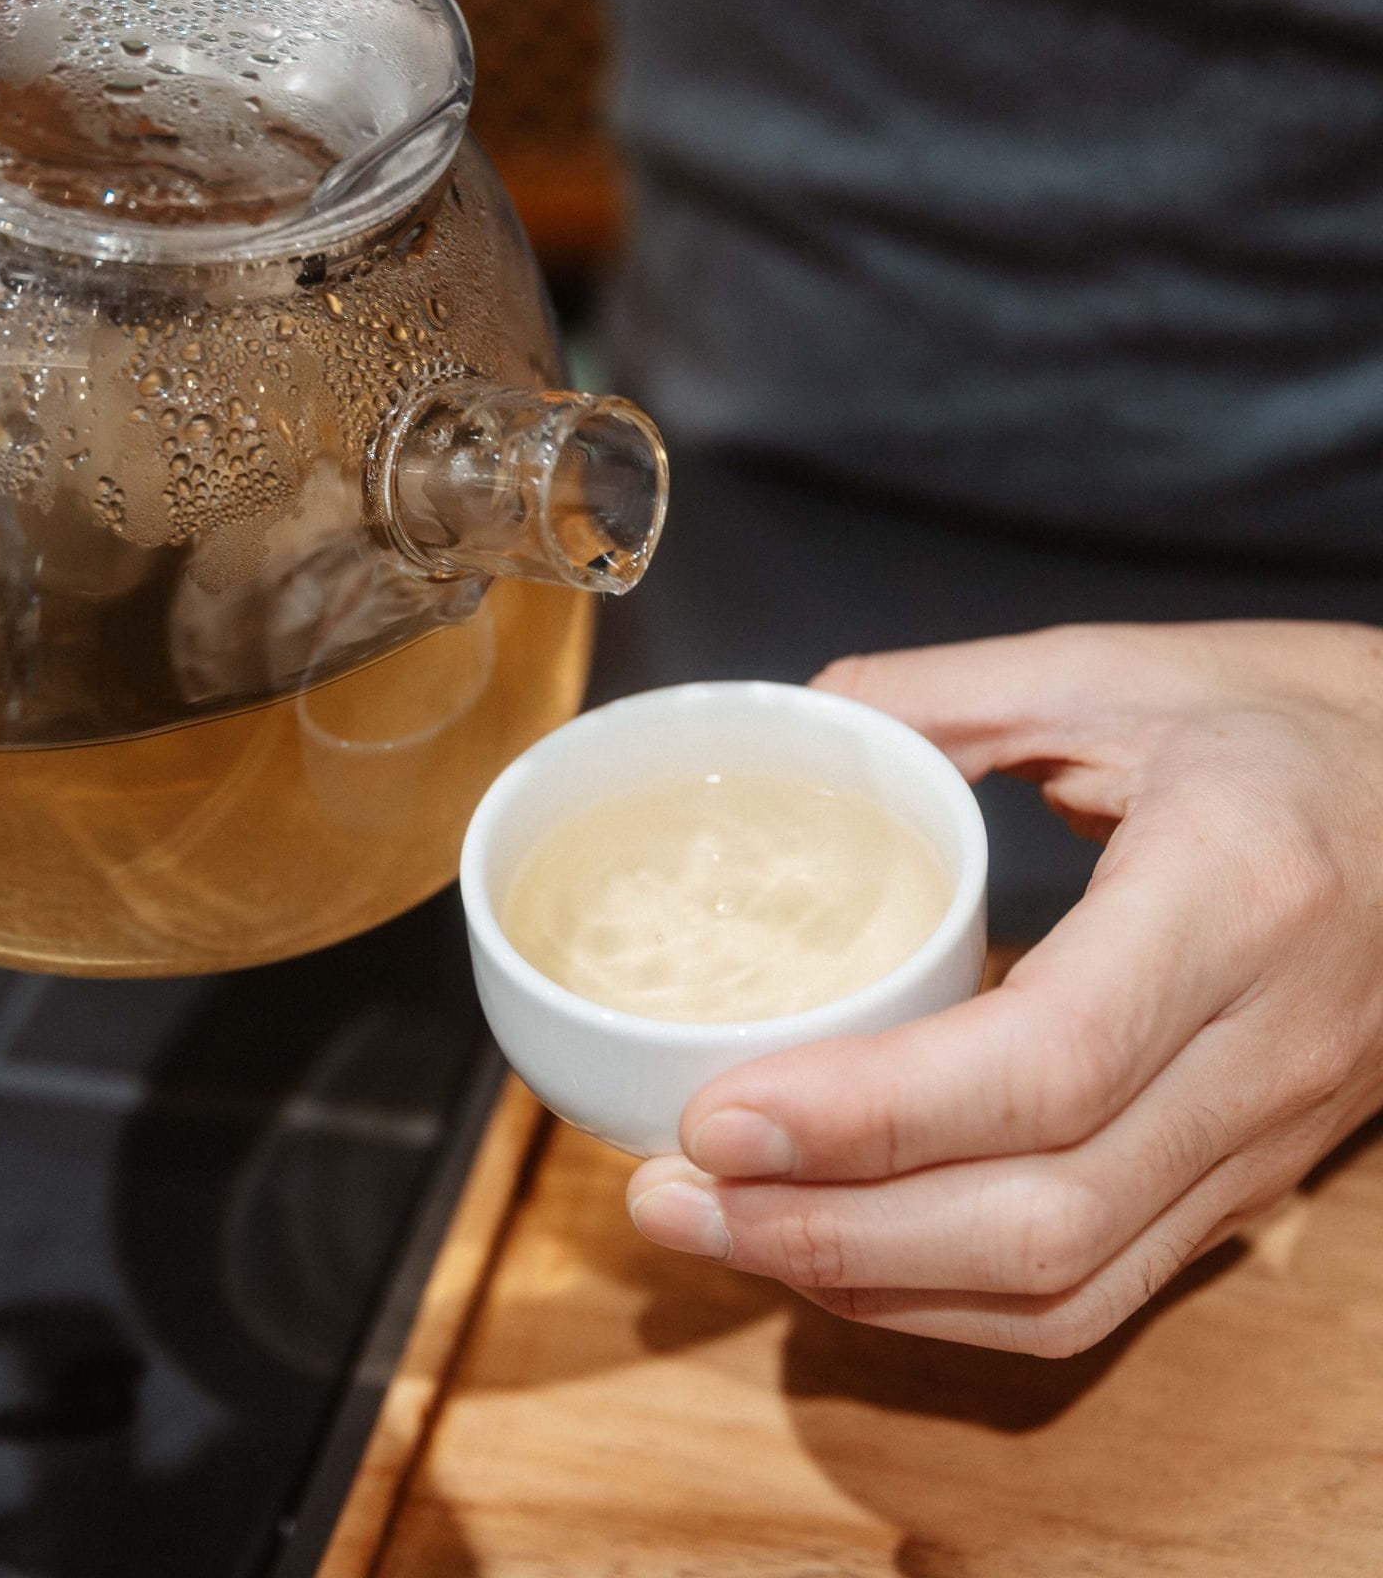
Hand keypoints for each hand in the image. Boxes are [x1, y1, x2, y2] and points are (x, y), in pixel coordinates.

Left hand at [627, 621, 1382, 1355]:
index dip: (869, 1116)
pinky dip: (951, 1296)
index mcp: (1234, 897)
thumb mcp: (1115, 671)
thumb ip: (940, 695)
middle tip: (671, 1196)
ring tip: (718, 1232)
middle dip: (832, 1232)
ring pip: (1069, 1283)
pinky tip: (836, 1251)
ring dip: (873, 1284)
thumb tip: (790, 727)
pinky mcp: (1251, 1175)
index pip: (1048, 1063)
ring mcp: (1267, 1134)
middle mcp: (1263, 1049)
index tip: (717, 1116)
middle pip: (1044, 1215)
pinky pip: (1101, 1285)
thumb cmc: (1297, 721)